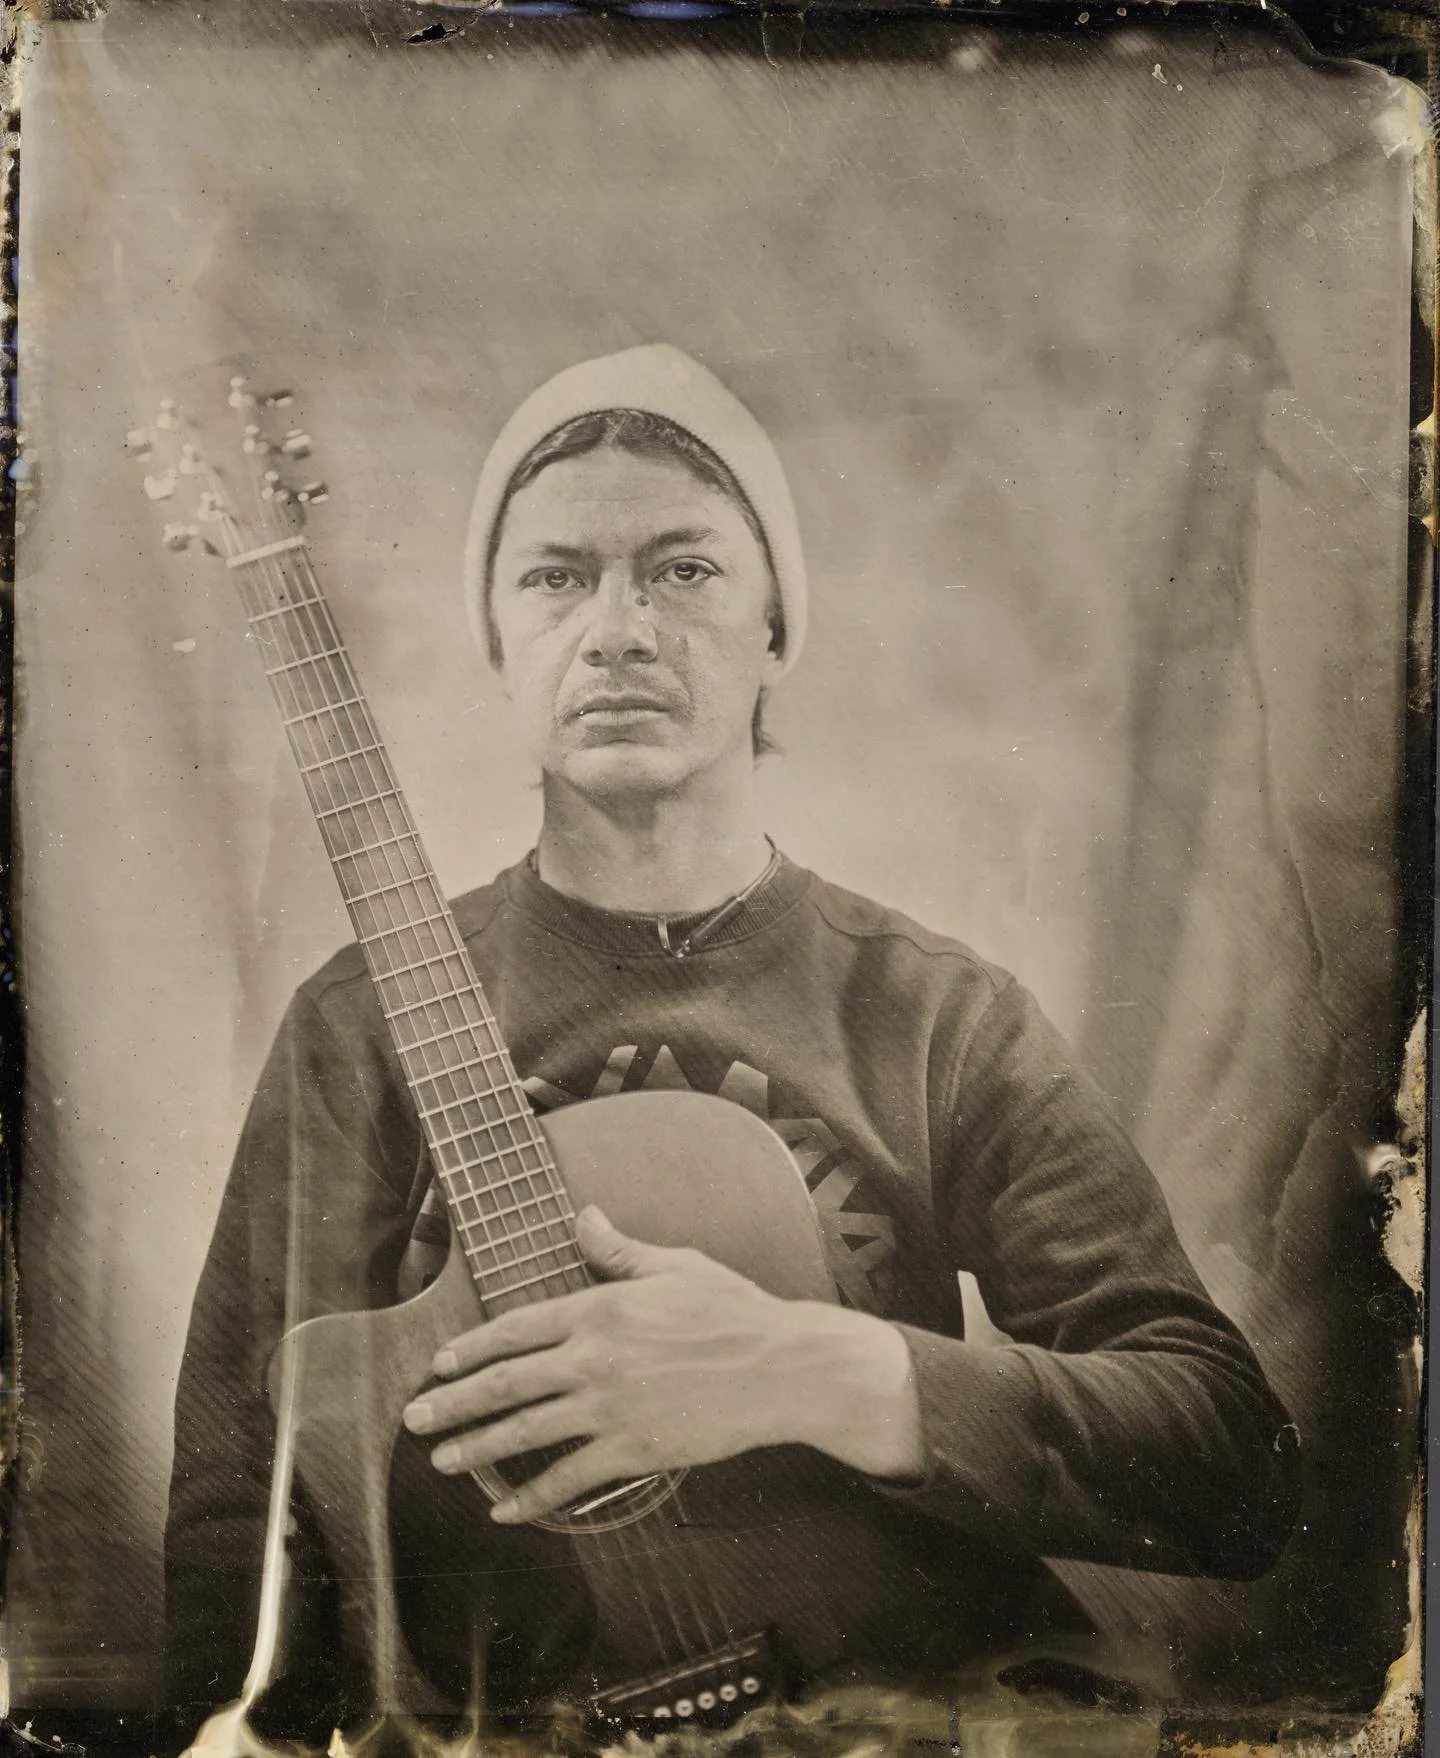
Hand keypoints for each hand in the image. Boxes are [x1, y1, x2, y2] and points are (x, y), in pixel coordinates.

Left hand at [401, 1206, 923, 1524]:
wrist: (781, 1368)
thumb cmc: (732, 1310)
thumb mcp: (674, 1265)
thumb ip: (618, 1250)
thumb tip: (582, 1216)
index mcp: (600, 1309)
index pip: (516, 1329)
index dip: (470, 1348)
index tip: (438, 1364)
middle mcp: (594, 1359)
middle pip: (506, 1384)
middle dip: (453, 1403)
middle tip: (414, 1419)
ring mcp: (611, 1408)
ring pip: (526, 1432)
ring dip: (477, 1450)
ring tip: (442, 1461)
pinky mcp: (633, 1450)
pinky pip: (570, 1479)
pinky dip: (533, 1497)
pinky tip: (506, 1511)